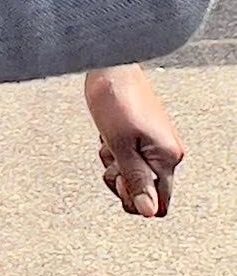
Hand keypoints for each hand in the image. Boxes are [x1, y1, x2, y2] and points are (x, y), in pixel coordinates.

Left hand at [86, 65, 183, 217]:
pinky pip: (127, 156)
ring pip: (133, 172)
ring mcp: (155, 142)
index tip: (120, 179)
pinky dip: (114, 149)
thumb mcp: (120, 144)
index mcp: (168, 157)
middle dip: (122, 178)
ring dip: (115, 162)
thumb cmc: (114, 98)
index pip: (160, 202)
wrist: (108, 64)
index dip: (136, 199)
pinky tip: (108, 134)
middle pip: (144, 188)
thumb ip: (135, 179)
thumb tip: (148, 211)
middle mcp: (167, 152)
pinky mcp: (143, 134)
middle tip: (112, 157)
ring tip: (108, 141)